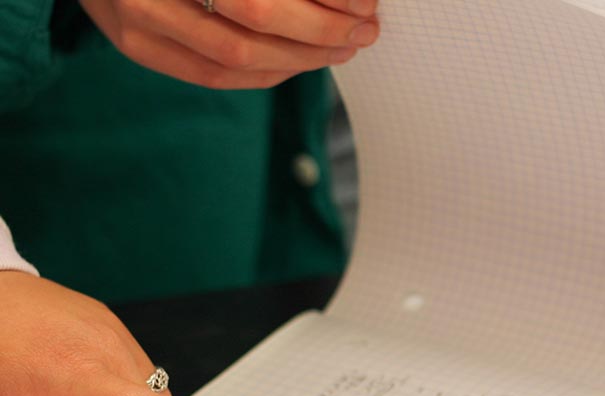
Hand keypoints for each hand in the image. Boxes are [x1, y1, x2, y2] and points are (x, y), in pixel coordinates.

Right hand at [79, 0, 379, 88]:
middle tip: (363, 30)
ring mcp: (139, 22)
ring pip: (239, 59)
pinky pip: (216, 76)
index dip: (316, 6)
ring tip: (342, 49)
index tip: (361, 4)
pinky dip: (267, 72)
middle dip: (320, 31)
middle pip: (254, 19)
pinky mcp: (139, 49)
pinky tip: (301, 63)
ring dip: (301, 59)